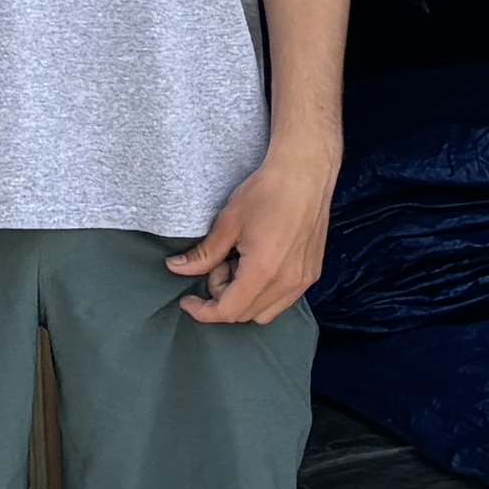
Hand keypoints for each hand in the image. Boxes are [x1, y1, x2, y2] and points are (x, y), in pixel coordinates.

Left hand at [173, 141, 335, 325]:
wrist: (305, 174)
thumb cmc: (265, 192)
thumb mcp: (228, 223)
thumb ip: (203, 254)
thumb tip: (176, 268)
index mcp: (263, 272)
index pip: (228, 311)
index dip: (203, 311)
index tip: (187, 301)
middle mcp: (287, 284)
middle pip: (245, 314)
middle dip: (222, 297)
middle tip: (217, 265)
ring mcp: (303, 281)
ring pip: (266, 313)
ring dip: (244, 298)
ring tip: (238, 263)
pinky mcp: (312, 275)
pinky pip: (283, 300)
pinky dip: (264, 294)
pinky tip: (257, 264)